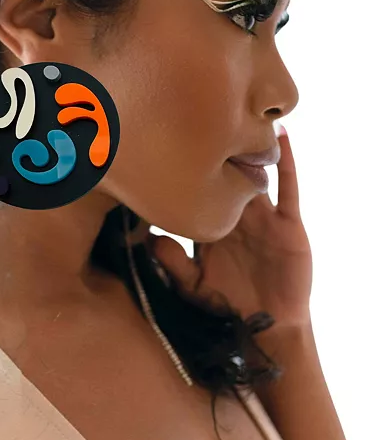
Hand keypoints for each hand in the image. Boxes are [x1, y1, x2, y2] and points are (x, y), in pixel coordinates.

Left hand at [150, 127, 312, 329]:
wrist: (267, 327)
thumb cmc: (227, 305)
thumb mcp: (193, 285)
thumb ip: (172, 264)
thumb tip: (150, 238)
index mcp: (212, 222)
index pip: (198, 187)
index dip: (185, 168)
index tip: (165, 143)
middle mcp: (237, 213)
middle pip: (226, 171)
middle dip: (216, 148)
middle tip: (197, 114)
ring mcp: (263, 215)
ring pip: (255, 172)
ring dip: (249, 146)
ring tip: (239, 112)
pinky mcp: (287, 223)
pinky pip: (289, 188)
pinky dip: (287, 162)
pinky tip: (282, 136)